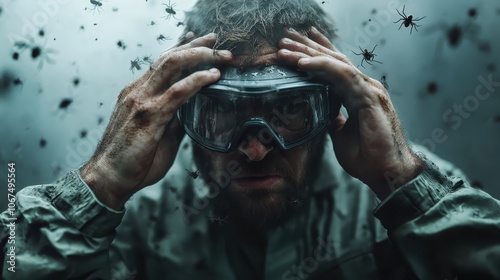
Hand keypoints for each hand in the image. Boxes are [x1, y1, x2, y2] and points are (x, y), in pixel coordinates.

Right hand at [80, 33, 232, 209]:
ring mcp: (141, 101)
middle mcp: (137, 91)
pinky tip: (213, 77)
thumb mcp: (158, 135)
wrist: (107, 179)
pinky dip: (197, 80)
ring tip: (222, 57)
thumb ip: (174, 120)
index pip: (162, 62)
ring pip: (172, 65)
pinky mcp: (148, 116)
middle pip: (169, 57)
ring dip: (201, 57)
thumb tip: (192, 113)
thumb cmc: (131, 161)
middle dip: (197, 47)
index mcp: (137, 93)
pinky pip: (177, 92)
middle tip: (218, 43)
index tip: (204, 43)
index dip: (184, 49)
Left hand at [277, 27, 422, 198]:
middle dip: (307, 47)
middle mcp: (364, 87)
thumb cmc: (368, 156)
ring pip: (335, 64)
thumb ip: (333, 118)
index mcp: (358, 93)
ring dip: (308, 54)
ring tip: (286, 48)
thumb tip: (321, 111)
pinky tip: (303, 63)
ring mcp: (369, 90)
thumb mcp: (340, 134)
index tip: (296, 44)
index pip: (335, 67)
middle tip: (285, 37)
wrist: (387, 173)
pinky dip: (322, 67)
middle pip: (333, 60)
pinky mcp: (370, 98)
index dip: (317, 52)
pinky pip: (342, 76)